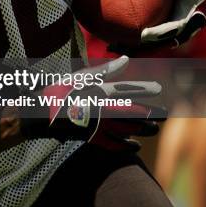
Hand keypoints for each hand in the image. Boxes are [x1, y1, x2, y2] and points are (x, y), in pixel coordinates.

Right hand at [22, 56, 165, 151]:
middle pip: (132, 112)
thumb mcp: (81, 76)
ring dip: (142, 130)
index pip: (128, 90)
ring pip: (126, 129)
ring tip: (154, 130)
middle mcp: (102, 109)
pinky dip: (125, 146)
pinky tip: (135, 147)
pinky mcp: (91, 139)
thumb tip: (126, 59)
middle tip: (165, 114)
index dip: (144, 90)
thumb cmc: (60, 91)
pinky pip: (113, 145)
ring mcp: (97, 125)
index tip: (158, 90)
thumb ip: (105, 70)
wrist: (40, 114)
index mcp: (100, 91)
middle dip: (150, 114)